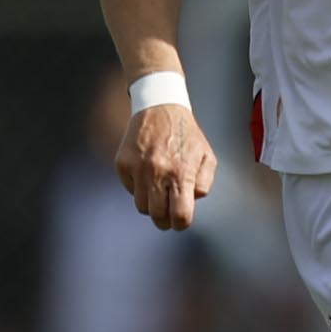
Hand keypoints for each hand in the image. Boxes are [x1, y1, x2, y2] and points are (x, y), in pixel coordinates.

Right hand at [114, 101, 216, 230]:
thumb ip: (204, 183)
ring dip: (151, 204)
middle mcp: (158, 173)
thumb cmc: (187, 136)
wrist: (160, 108)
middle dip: (164, 220)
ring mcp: (138, 169)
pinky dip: (137, 188)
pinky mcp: (123, 164)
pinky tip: (147, 174)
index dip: (181, 223)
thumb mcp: (207, 157)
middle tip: (168, 215)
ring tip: (159, 191)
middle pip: (157, 216)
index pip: (180, 215)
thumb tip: (192, 201)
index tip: (180, 220)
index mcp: (182, 174)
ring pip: (142, 206)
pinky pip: (129, 190)